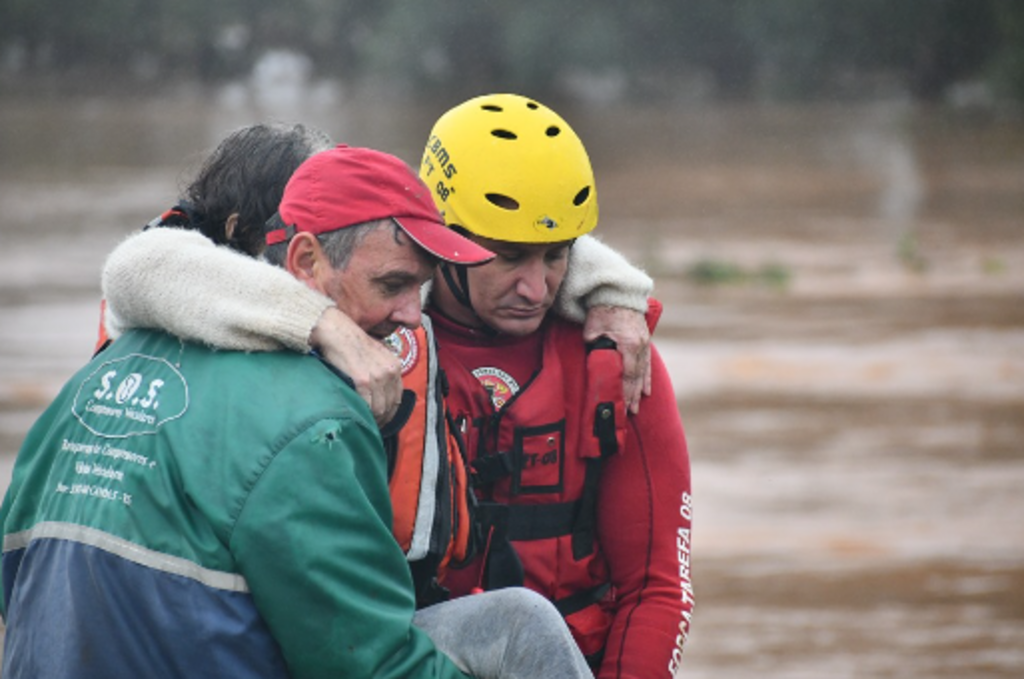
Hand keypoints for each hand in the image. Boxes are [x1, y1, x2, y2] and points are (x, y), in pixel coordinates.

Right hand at [310, 307, 403, 425]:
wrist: (336, 332)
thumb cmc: (351, 342)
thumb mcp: (376, 354)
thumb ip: (382, 370)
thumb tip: (381, 391)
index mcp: (395, 366)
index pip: (397, 397)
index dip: (390, 412)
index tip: (382, 418)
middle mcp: (389, 372)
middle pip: (390, 406)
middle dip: (381, 419)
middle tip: (371, 425)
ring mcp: (377, 377)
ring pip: (379, 409)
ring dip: (372, 419)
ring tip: (363, 423)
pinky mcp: (363, 381)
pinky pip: (367, 405)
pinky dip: (363, 413)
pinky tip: (356, 415)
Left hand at [583, 305, 650, 413]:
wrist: (617, 292)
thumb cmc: (601, 310)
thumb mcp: (592, 330)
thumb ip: (595, 348)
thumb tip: (596, 364)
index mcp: (628, 344)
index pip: (627, 375)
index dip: (625, 392)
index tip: (621, 407)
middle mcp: (640, 345)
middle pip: (637, 376)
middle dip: (633, 396)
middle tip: (629, 413)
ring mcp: (644, 343)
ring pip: (643, 371)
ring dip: (640, 390)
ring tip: (637, 406)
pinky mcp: (645, 340)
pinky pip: (647, 363)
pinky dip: (646, 377)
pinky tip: (646, 390)